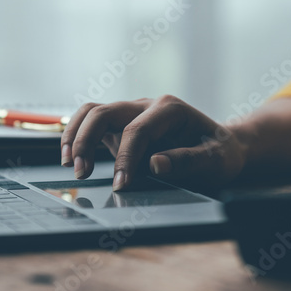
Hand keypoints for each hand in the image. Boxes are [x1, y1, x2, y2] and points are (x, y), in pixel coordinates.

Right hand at [60, 96, 248, 190]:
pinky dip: (78, 136)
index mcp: (170, 110)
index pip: (137, 130)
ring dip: (76, 135)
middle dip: (87, 141)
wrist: (221, 147)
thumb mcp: (215, 161)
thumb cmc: (219, 154)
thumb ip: (187, 162)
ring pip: (92, 112)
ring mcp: (132, 114)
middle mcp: (146, 106)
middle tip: (81, 172)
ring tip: (69, 163)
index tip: (120, 185)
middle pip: (105, 113)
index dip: (125, 158)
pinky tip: (72, 157)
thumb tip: (154, 164)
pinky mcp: (121, 126)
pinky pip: (92, 123)